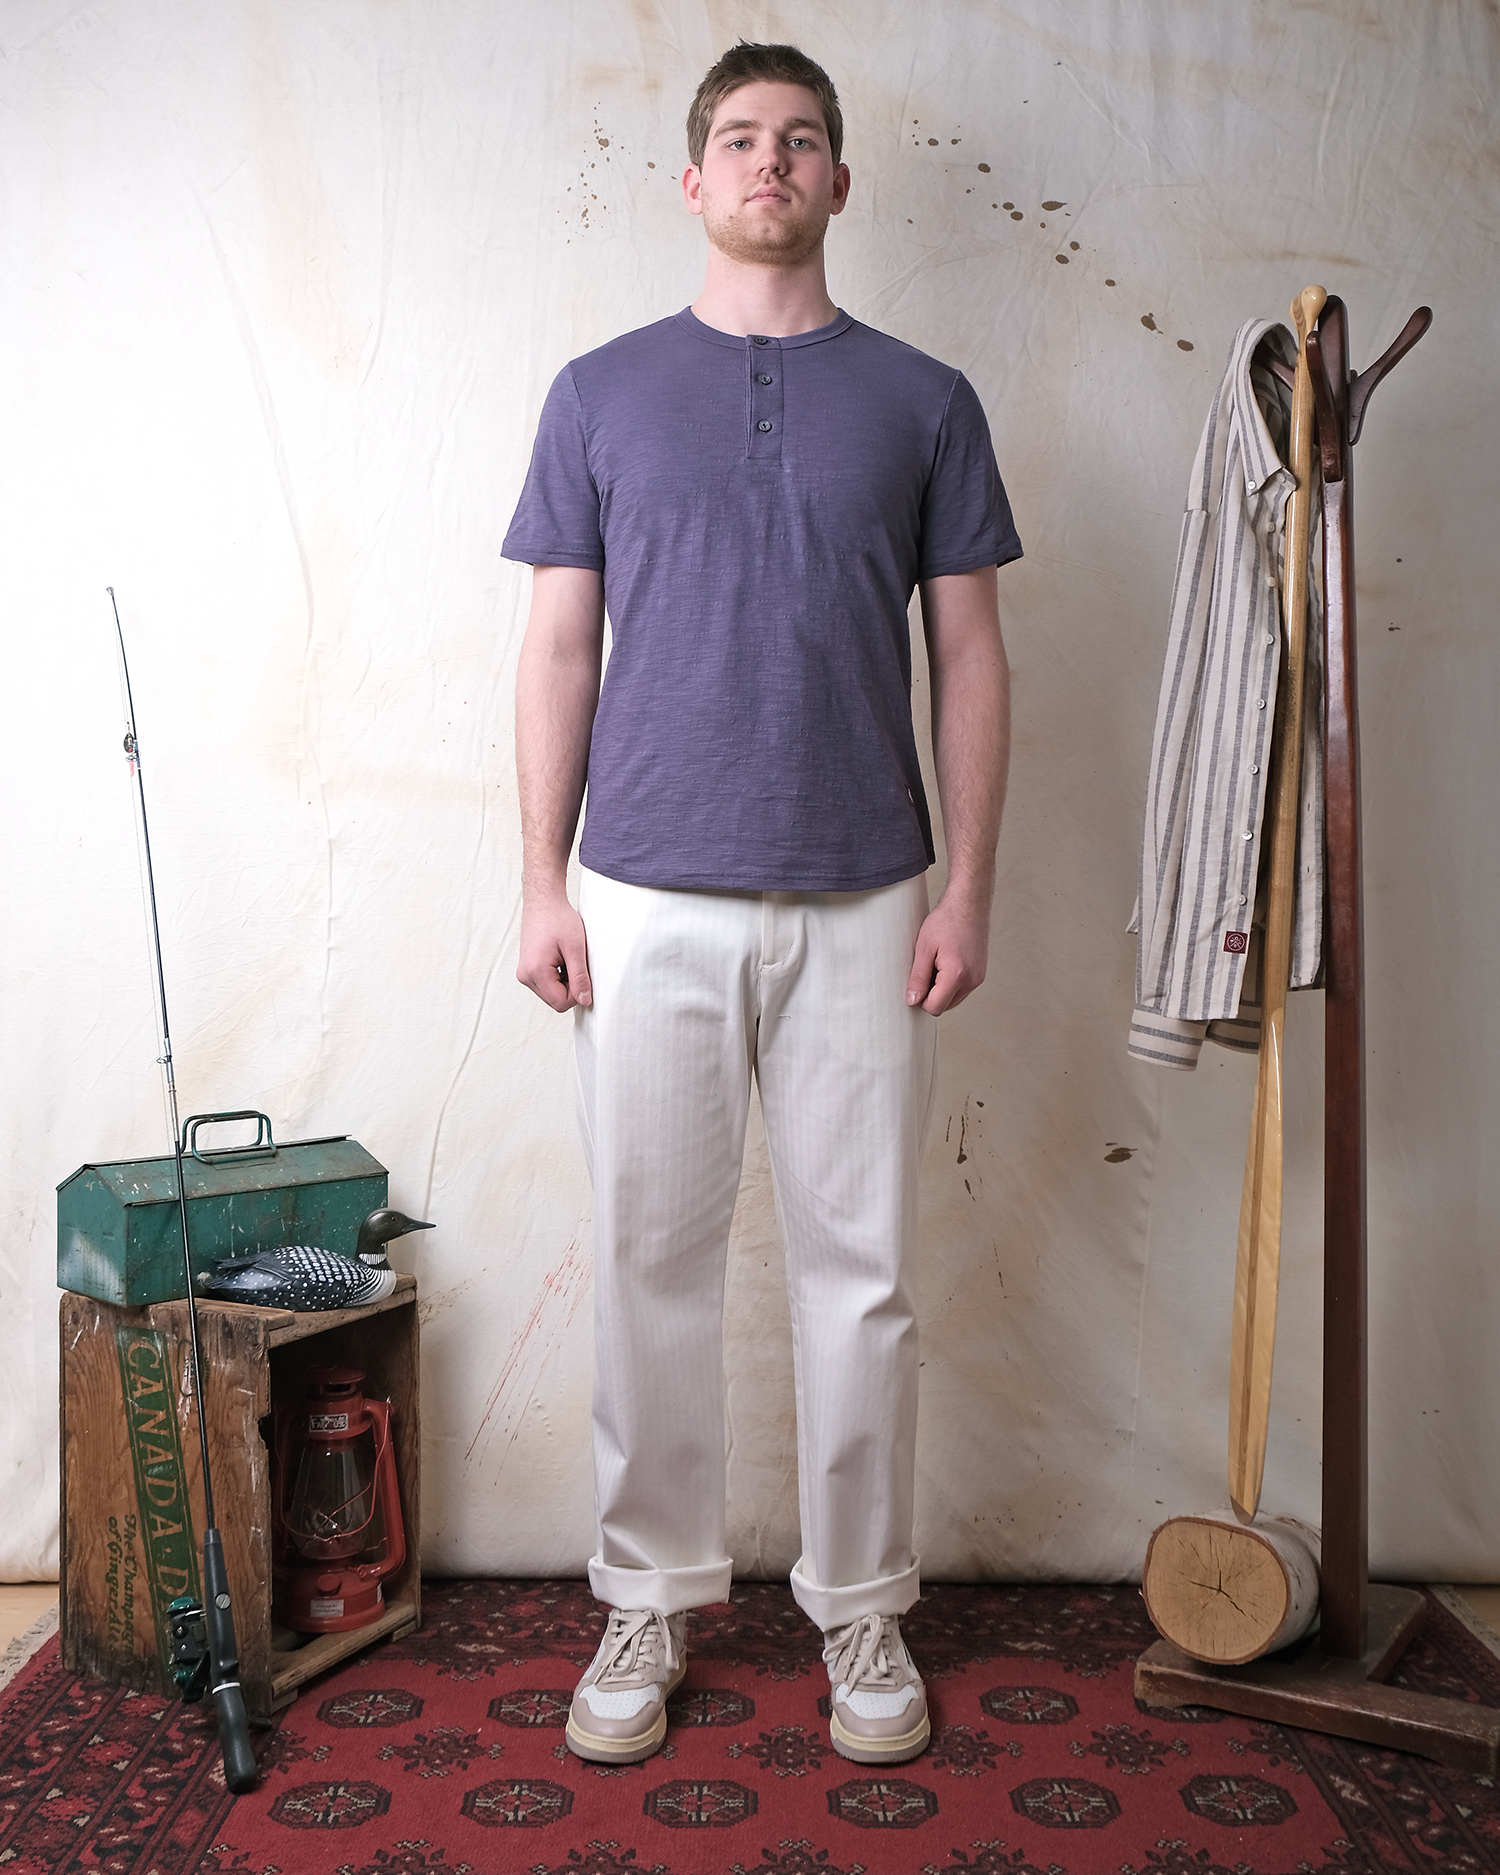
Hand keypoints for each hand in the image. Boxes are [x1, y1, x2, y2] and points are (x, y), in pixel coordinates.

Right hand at [517, 892, 592, 1010]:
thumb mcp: (575, 948)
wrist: (544, 901)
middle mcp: (525, 976)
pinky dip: (559, 976)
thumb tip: (584, 1000)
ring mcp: (525, 973)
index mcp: (535, 972)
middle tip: (576, 963)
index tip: (584, 975)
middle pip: (555, 1001)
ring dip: (565, 981)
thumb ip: (580, 977)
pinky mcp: (528, 969)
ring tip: (567, 958)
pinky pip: (547, 984)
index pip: (561, 1003)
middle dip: (571, 987)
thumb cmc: (557, 918)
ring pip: (552, 993)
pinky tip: (561, 958)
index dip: (577, 993)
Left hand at [905, 890, 990, 1015]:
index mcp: (957, 974)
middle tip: (925, 969)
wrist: (968, 904)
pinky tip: (944, 964)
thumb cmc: (946, 921)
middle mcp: (972, 980)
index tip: (914, 982)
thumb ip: (917, 978)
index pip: (934, 1007)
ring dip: (940, 990)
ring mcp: (978, 978)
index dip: (920, 999)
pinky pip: (961, 990)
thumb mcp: (924, 949)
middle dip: (931, 995)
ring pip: (953, 1000)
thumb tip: (912, 1000)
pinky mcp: (980, 974)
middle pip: (944, 1006)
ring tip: (935, 964)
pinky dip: (950, 983)